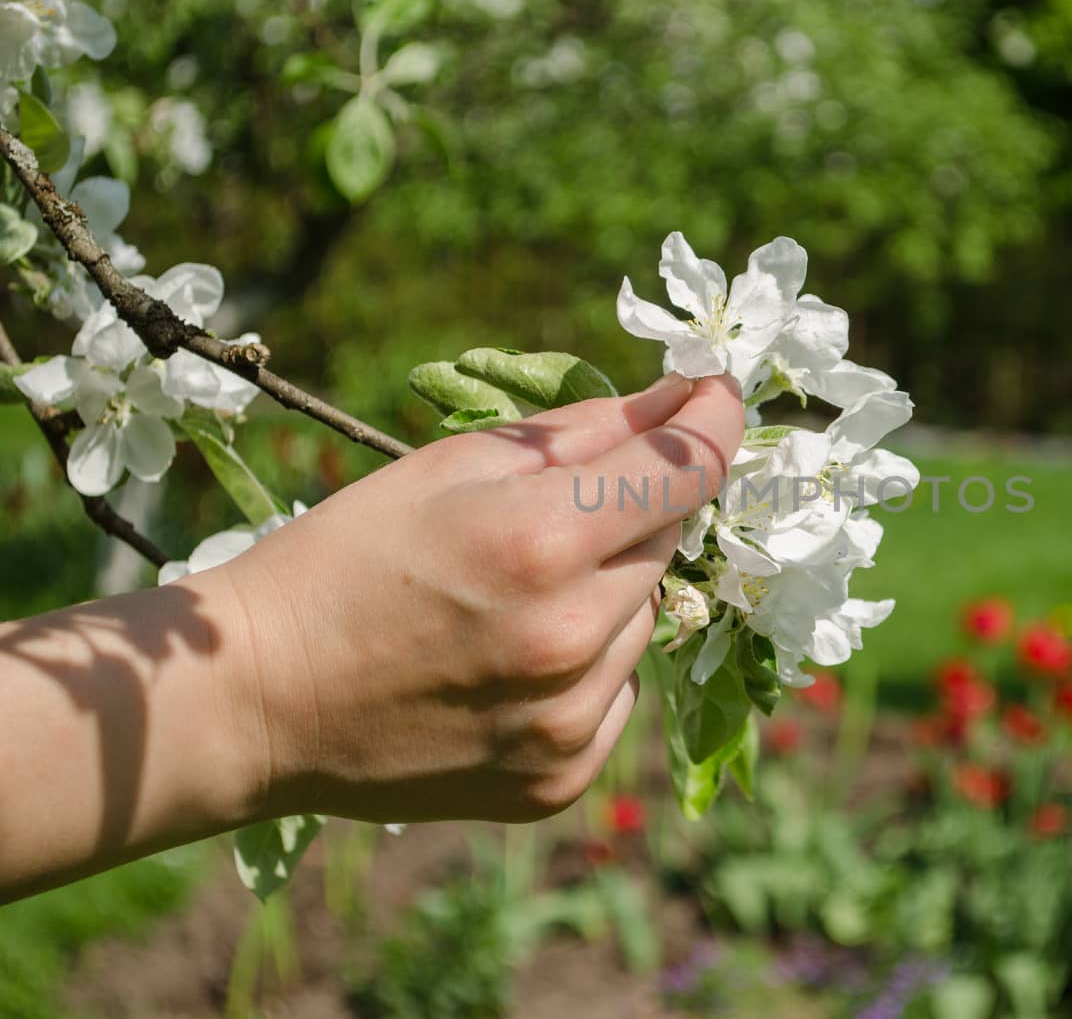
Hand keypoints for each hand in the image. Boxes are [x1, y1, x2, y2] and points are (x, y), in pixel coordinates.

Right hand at [205, 372, 742, 823]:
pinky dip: (589, 666)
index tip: (716, 393)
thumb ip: (581, 432)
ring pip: (645, 620)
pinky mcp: (561, 776)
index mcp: (540, 541)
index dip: (715, 418)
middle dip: (631, 513)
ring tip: (512, 600)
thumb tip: (680, 397)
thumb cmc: (343, 559)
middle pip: (666, 542)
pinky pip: (619, 693)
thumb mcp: (451, 466)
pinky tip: (512, 661)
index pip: (689, 467)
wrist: (256, 699)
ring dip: (607, 593)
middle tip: (552, 515)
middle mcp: (571, 637)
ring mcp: (569, 719)